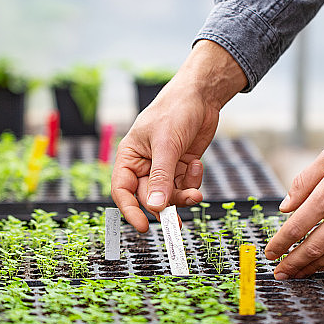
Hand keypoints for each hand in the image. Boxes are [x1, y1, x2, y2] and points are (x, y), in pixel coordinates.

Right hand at [111, 40, 246, 231]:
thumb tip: (155, 206)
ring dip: (183, 196)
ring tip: (195, 193)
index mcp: (130, 157)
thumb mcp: (166, 145)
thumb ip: (160, 178)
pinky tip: (196, 163)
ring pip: (170, 195)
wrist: (201, 95)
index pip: (122, 190)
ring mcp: (164, 166)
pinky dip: (192, 180)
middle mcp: (144, 164)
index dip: (130, 210)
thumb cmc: (175, 110)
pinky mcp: (181, 166)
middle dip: (166, 206)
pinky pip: (185, 185)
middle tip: (178, 222)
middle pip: (149, 197)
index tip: (142, 227)